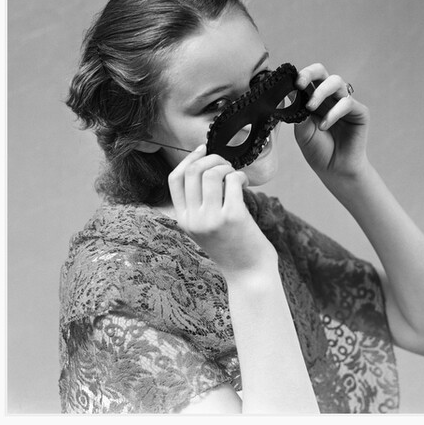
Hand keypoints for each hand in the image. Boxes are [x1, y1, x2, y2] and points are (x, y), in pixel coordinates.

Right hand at [168, 145, 277, 276]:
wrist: (249, 275)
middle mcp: (193, 219)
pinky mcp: (233, 217)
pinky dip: (240, 176)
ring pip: (211, 173)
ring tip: (236, 176)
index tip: (203, 150)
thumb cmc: (232, 247)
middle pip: (192, 171)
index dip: (188, 159)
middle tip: (226, 165)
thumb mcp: (205, 228)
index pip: (174, 179)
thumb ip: (199, 205)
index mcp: (183, 220)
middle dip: (211, 159)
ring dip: (227, 167)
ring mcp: (211, 219)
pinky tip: (245, 184)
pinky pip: (232, 181)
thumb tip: (207, 167)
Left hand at [293, 64, 370, 181]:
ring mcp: (345, 102)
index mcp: (313, 98)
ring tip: (309, 107)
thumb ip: (298, 112)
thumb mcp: (302, 131)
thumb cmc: (318, 151)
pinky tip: (324, 126)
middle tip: (300, 84)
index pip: (307, 79)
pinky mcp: (360, 112)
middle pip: (322, 72)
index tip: (290, 83)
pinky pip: (347, 103)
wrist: (334, 170)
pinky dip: (333, 113)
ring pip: (336, 82)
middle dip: (310, 73)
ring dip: (320, 92)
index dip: (299, 76)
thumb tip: (290, 94)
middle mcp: (330, 97)